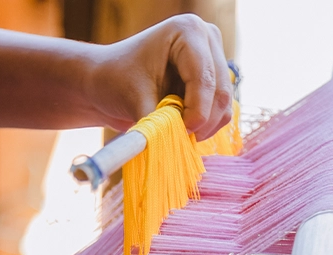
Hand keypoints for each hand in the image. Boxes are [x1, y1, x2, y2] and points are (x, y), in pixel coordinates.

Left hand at [87, 14, 233, 140]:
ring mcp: (214, 57)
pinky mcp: (215, 78)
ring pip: (224, 104)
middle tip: (178, 137)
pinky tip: (180, 125)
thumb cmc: (115, 81)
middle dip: (202, 122)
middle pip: (221, 92)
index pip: (204, 78)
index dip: (197, 112)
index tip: (181, 133)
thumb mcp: (135, 100)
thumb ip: (160, 124)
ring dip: (204, 126)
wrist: (108, 81)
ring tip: (174, 130)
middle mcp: (207, 38)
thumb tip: (175, 146)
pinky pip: (221, 110)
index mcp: (188, 31)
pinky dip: (205, 126)